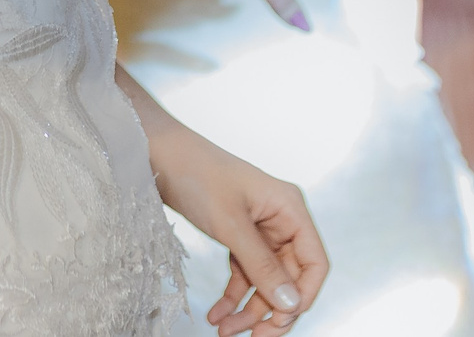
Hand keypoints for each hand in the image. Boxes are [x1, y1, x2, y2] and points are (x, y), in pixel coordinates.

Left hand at [153, 126, 328, 333]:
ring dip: (248, 309)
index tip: (279, 321)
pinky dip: (232, 297)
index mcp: (290, 209)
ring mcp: (259, 230)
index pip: (314, 263)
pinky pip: (243, 274)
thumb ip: (262, 266)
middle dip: (271, 310)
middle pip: (290, 278)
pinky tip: (216, 315)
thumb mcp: (231, 225)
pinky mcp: (238, 236)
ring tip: (224, 331)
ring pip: (265, 282)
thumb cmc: (199, 176)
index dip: (302, 296)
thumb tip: (291, 306)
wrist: (159, 154)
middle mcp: (280, 220)